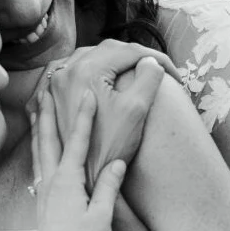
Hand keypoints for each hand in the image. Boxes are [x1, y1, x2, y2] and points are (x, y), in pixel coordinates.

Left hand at [32, 89, 127, 230]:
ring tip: (36, 109)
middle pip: (47, 140)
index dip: (83, 117)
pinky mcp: (44, 205)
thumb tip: (117, 162)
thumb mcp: (102, 217)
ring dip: (39, 128)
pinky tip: (40, 150)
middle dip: (48, 113)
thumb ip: (107, 187)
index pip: (77, 142)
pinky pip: (39, 167)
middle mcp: (51, 184)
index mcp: (67, 183)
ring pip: (39, 152)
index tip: (87, 94)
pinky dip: (39, 150)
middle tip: (45, 88)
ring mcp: (44, 195)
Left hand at [35, 40, 169, 182]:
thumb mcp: (135, 110)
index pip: (128, 51)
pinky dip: (88, 69)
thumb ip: (148, 77)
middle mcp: (65, 71)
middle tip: (158, 69)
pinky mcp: (53, 96)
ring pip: (87, 58)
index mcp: (86, 71)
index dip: (157, 58)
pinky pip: (71, 71)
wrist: (83, 179)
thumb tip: (151, 62)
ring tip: (133, 68)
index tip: (176, 74)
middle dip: (134, 57)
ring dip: (111, 60)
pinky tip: (98, 74)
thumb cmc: (109, 147)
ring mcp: (55, 84)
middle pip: (106, 51)